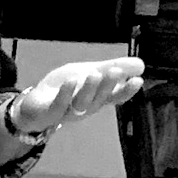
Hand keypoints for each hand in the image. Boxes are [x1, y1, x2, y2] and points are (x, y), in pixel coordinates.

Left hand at [9, 56, 144, 134]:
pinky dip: (66, 94)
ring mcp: (68, 112)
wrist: (36, 105)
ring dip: (89, 89)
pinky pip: (59, 105)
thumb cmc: (66, 89)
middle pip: (99, 99)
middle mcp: (85, 107)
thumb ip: (113, 67)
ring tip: (96, 74)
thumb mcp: (91, 72)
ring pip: (81, 103)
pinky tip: (71, 81)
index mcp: (97, 98)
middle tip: (116, 72)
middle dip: (108, 86)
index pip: (115, 96)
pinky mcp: (49, 113)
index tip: (139, 80)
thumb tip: (141, 64)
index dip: (127, 90)